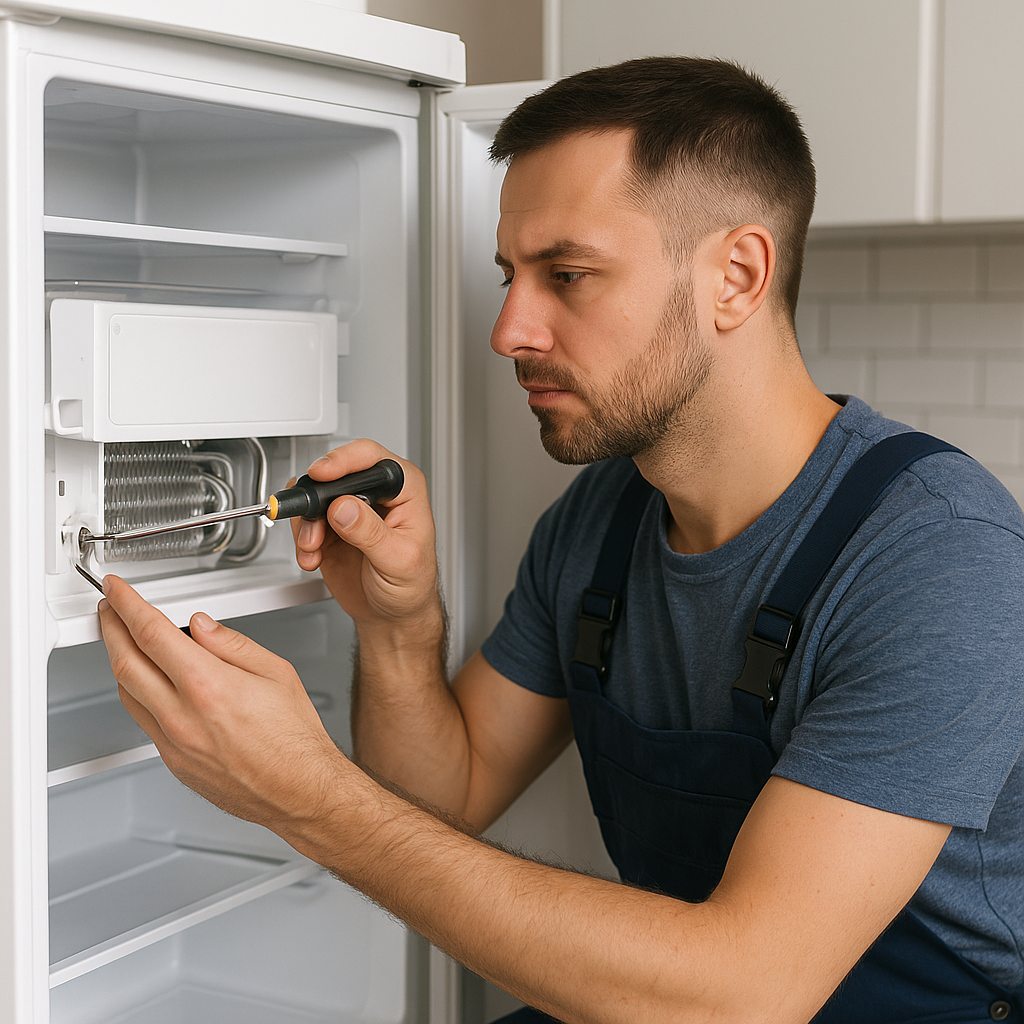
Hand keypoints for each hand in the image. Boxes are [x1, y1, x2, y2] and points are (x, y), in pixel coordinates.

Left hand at [98, 575, 347, 837]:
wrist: (299, 791)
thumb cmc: (296, 739)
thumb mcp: (276, 672)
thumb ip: (232, 644)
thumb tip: (201, 626)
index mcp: (208, 685)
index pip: (151, 633)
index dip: (127, 605)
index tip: (117, 592)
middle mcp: (182, 716)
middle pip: (125, 661)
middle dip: (111, 628)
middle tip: (110, 610)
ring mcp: (173, 743)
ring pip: (126, 693)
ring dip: (120, 661)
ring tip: (125, 643)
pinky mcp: (173, 763)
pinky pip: (143, 721)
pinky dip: (138, 693)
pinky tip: (149, 684)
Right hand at [291, 439, 441, 630]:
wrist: (392, 615)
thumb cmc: (411, 586)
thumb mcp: (398, 561)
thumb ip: (370, 532)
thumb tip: (344, 507)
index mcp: (404, 489)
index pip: (371, 458)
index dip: (344, 461)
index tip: (322, 475)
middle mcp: (375, 492)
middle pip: (334, 474)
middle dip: (317, 501)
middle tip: (313, 526)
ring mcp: (350, 508)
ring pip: (313, 496)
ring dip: (306, 525)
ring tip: (315, 549)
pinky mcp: (329, 526)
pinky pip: (303, 520)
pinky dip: (301, 540)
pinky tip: (313, 558)